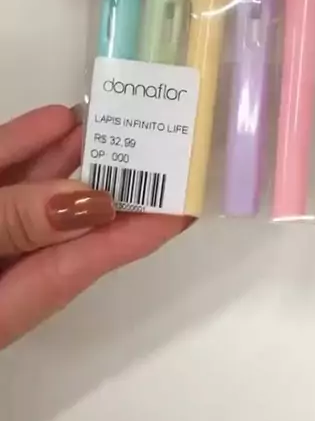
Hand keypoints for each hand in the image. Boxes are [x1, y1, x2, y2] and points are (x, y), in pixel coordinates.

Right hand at [0, 105, 190, 348]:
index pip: (90, 260)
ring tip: (112, 119)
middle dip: (112, 182)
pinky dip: (21, 150)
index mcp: (11, 301)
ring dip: (68, 156)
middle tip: (159, 144)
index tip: (190, 202)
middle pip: (67, 224)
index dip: (143, 230)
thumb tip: (92, 202)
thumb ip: (18, 224)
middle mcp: (3, 271)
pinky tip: (53, 120)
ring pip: (31, 194)